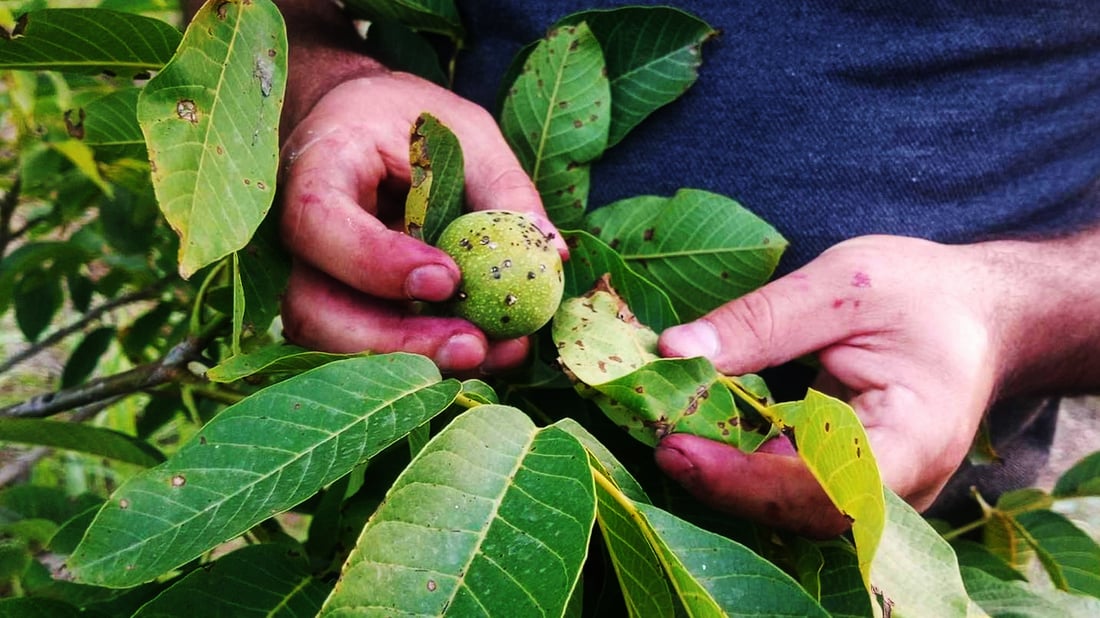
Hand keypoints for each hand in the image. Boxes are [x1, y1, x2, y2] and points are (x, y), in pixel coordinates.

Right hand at [279, 71, 564, 372]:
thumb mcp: (466, 132)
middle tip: (472, 345)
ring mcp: (313, 279)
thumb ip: (503, 187)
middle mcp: (300, 236)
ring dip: (413, 360)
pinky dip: (424, 357)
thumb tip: (552, 254)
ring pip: (335, 342)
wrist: (362, 127)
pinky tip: (485, 352)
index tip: (446, 278)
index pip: (318, 223)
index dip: (375, 261)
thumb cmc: (412, 123)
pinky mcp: (341, 309)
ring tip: (489, 353)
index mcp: (317, 167)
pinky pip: (367, 348)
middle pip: (314, 307)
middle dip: (395, 340)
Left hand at [654, 235, 1001, 536]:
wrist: (977, 315)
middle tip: (656, 435)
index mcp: (916, 437)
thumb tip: (674, 352)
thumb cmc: (923, 293)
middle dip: (720, 481)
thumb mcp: (843, 283)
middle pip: (800, 511)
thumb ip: (761, 320)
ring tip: (669, 426)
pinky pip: (789, 488)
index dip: (745, 479)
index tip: (676, 446)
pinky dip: (740, 462)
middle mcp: (901, 487)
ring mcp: (876, 494)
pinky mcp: (850, 484)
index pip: (826, 489)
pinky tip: (701, 428)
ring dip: (722, 474)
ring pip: (788, 508)